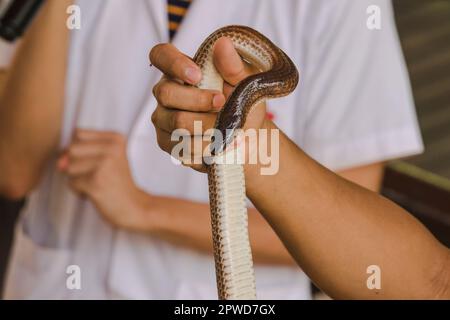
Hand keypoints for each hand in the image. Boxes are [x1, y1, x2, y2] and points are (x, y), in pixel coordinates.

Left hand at [58, 129, 151, 230]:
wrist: (133, 206)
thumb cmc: (115, 182)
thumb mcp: (104, 158)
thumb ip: (78, 152)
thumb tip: (60, 163)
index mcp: (116, 138)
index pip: (78, 134)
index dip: (80, 150)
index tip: (97, 162)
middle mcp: (112, 148)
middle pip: (72, 149)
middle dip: (77, 165)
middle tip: (98, 174)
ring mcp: (105, 164)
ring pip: (69, 166)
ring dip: (78, 179)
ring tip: (97, 183)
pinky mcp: (96, 181)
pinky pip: (72, 182)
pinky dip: (80, 190)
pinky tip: (96, 192)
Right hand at [150, 37, 267, 170]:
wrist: (245, 137)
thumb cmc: (242, 104)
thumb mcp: (245, 83)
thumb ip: (233, 66)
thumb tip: (223, 44)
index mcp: (181, 70)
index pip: (161, 55)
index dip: (173, 63)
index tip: (197, 75)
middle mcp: (166, 92)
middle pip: (166, 93)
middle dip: (198, 101)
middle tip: (222, 104)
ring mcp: (163, 118)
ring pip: (176, 123)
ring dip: (208, 127)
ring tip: (228, 129)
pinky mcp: (166, 142)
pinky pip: (182, 146)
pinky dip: (206, 147)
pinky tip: (219, 144)